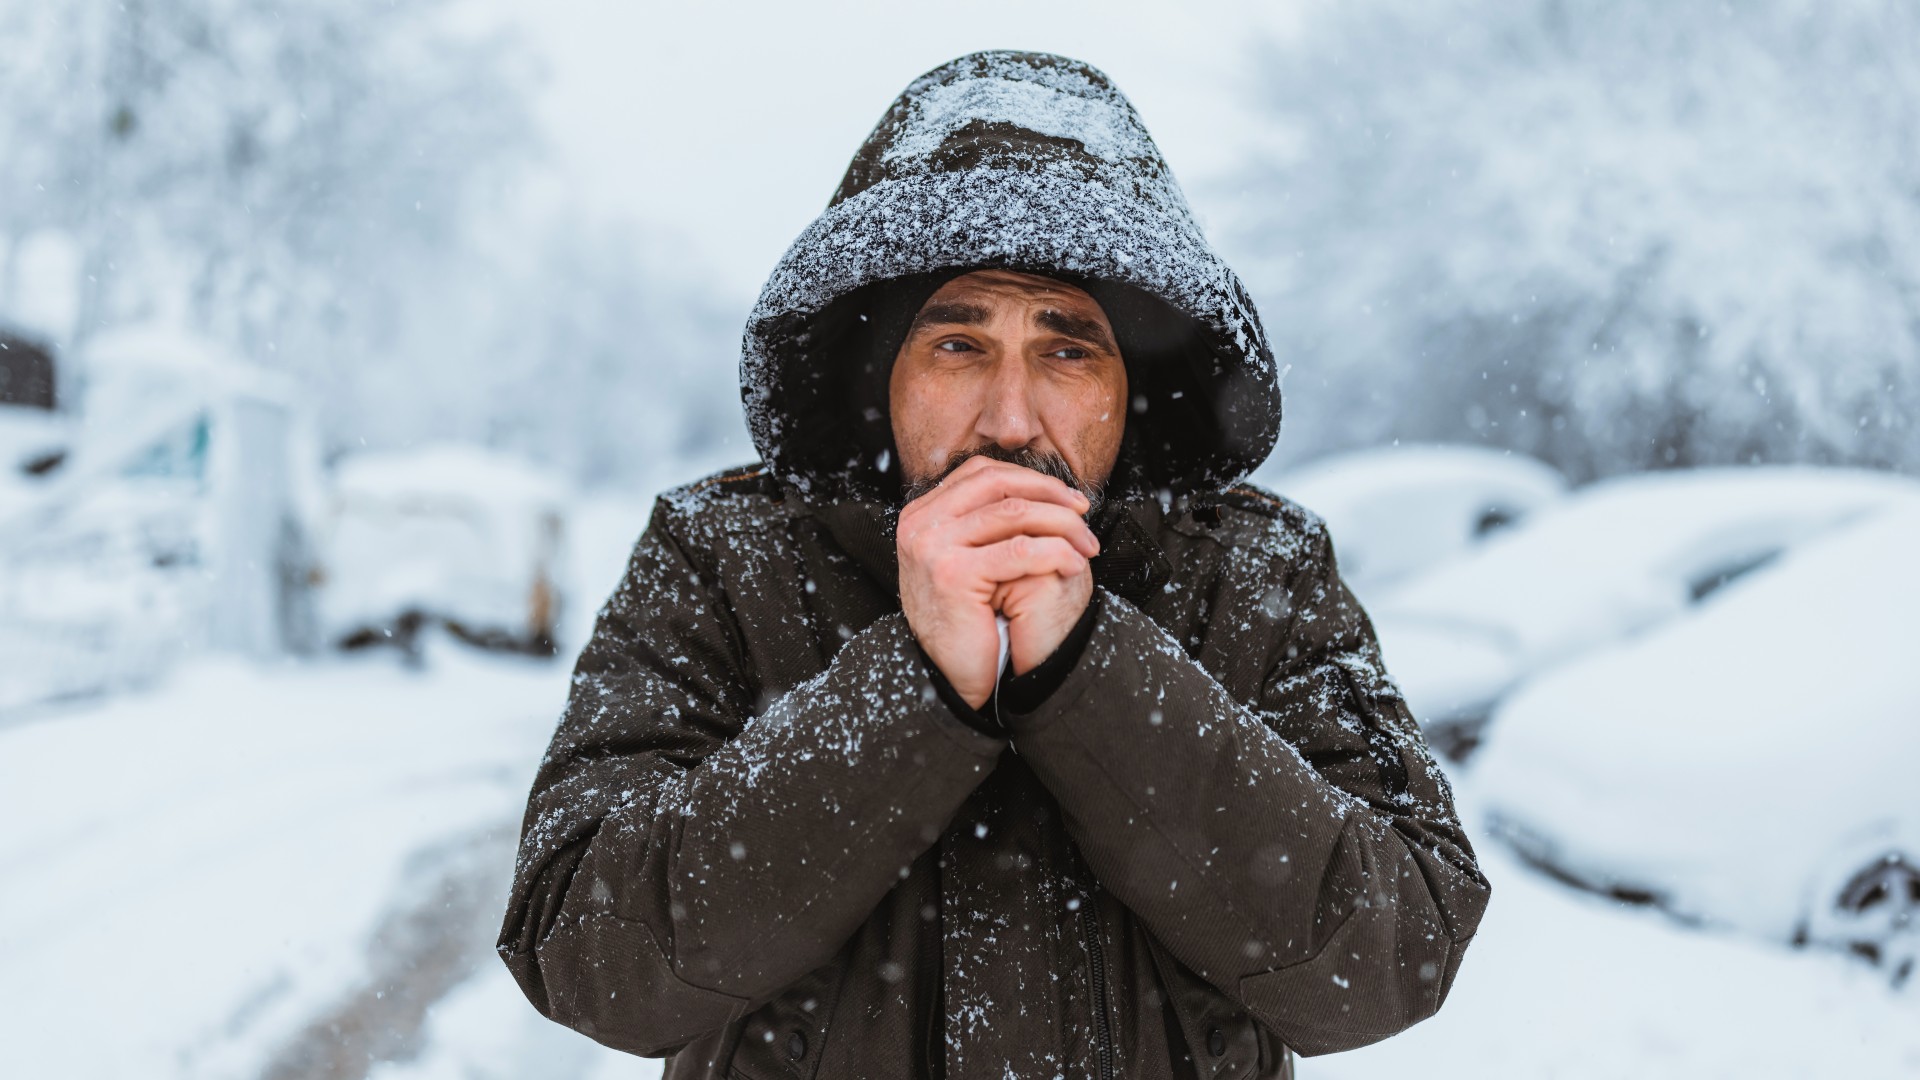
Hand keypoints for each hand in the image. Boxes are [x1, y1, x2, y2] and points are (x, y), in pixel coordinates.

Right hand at [897, 456, 1098, 707]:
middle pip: (997, 483)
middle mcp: (919, 524)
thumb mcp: (965, 560)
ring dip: (1061, 525)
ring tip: (1086, 544)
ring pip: (1013, 513)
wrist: (948, 676)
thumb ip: (982, 523)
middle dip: (1050, 494)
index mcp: (921, 515)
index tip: (1066, 498)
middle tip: (1083, 513)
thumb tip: (1036, 488)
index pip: (982, 473)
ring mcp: (931, 547)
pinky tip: (1073, 565)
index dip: (1030, 479)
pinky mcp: (952, 574)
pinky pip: (1018, 551)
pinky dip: (1055, 552)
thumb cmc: (966, 621)